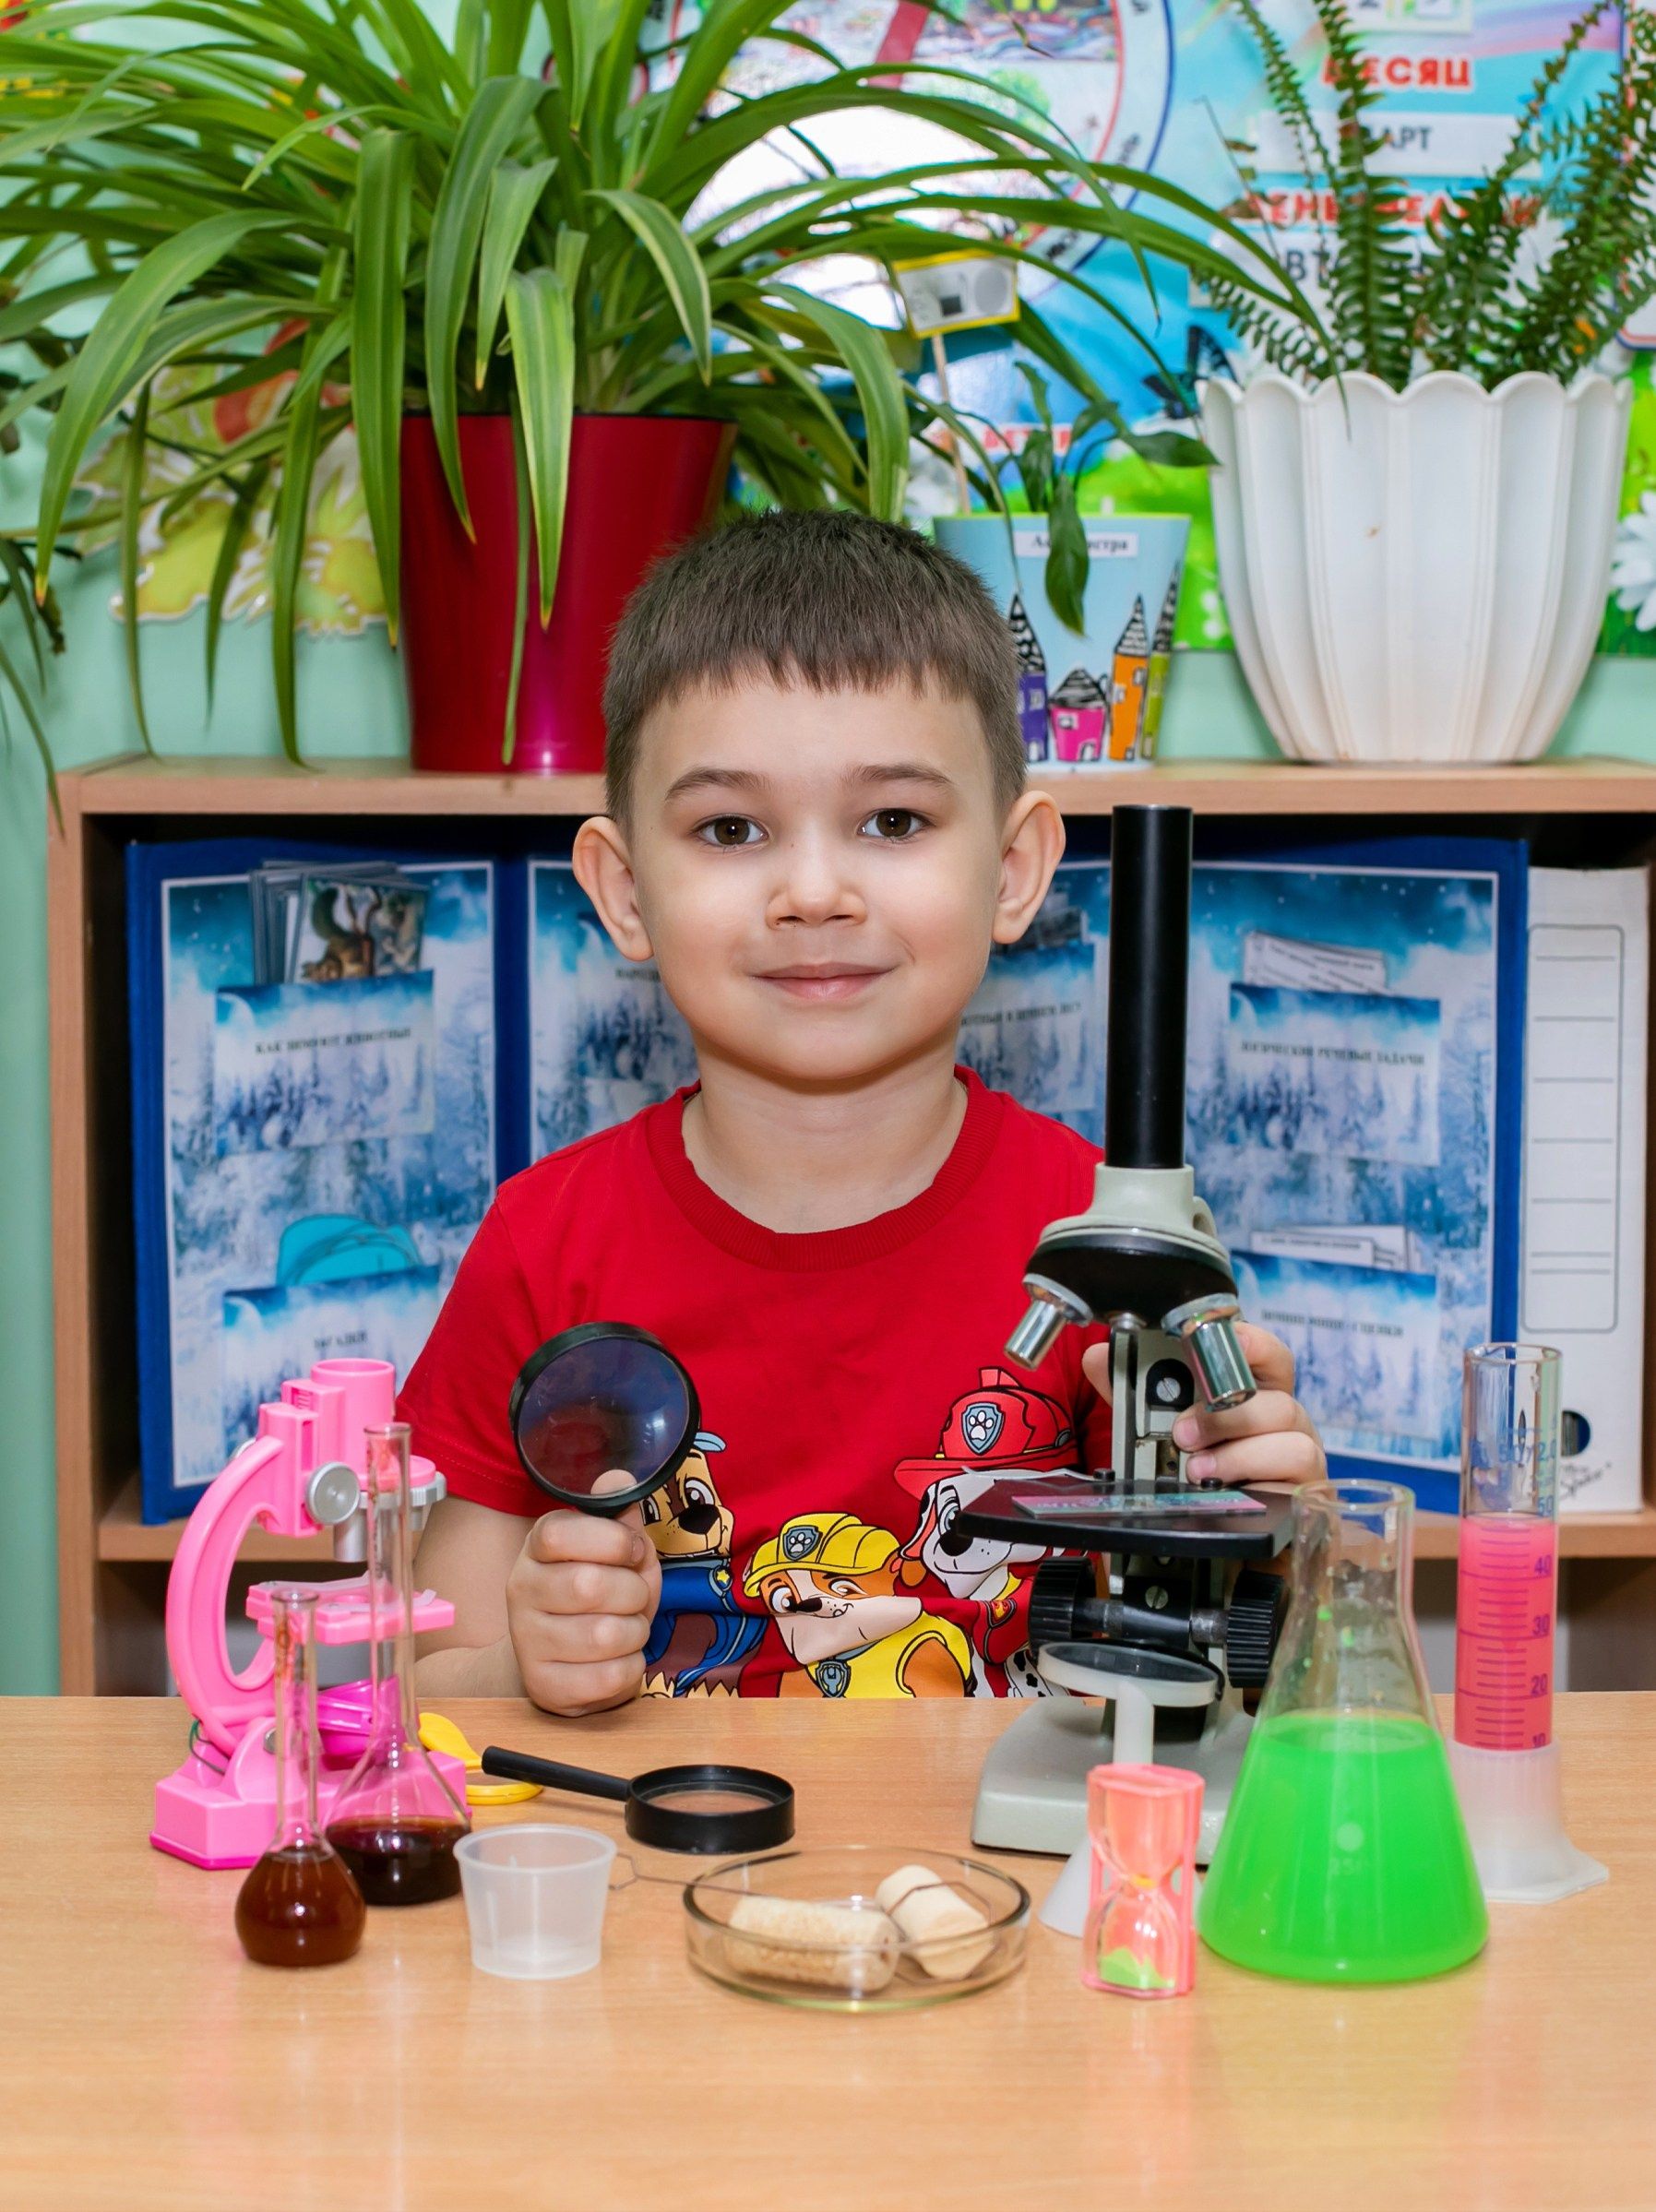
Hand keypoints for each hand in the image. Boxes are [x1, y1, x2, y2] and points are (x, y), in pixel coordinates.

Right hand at [505, 1472, 662, 1715]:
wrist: (549, 1660)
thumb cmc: (592, 1598)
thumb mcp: (611, 1553)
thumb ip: (619, 1520)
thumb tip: (619, 1478)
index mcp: (536, 1548)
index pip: (558, 1532)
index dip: (610, 1540)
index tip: (631, 1551)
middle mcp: (521, 1590)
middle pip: (589, 1585)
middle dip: (634, 1592)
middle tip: (634, 1598)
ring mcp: (527, 1641)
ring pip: (604, 1635)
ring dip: (635, 1633)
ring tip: (627, 1630)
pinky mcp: (543, 1686)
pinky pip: (608, 1677)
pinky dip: (630, 1668)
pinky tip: (618, 1660)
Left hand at [1082, 1321, 1324, 1489]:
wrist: (1221, 1545)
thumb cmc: (1202, 1470)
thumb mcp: (1160, 1428)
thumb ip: (1130, 1392)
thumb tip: (1098, 1358)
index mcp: (1258, 1395)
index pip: (1271, 1358)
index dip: (1254, 1344)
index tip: (1228, 1338)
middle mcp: (1286, 1423)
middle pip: (1279, 1401)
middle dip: (1226, 1414)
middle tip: (1182, 1432)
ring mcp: (1300, 1458)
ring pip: (1291, 1440)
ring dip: (1238, 1454)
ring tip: (1197, 1469)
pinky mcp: (1304, 1496)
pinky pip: (1296, 1480)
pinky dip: (1255, 1480)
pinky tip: (1226, 1490)